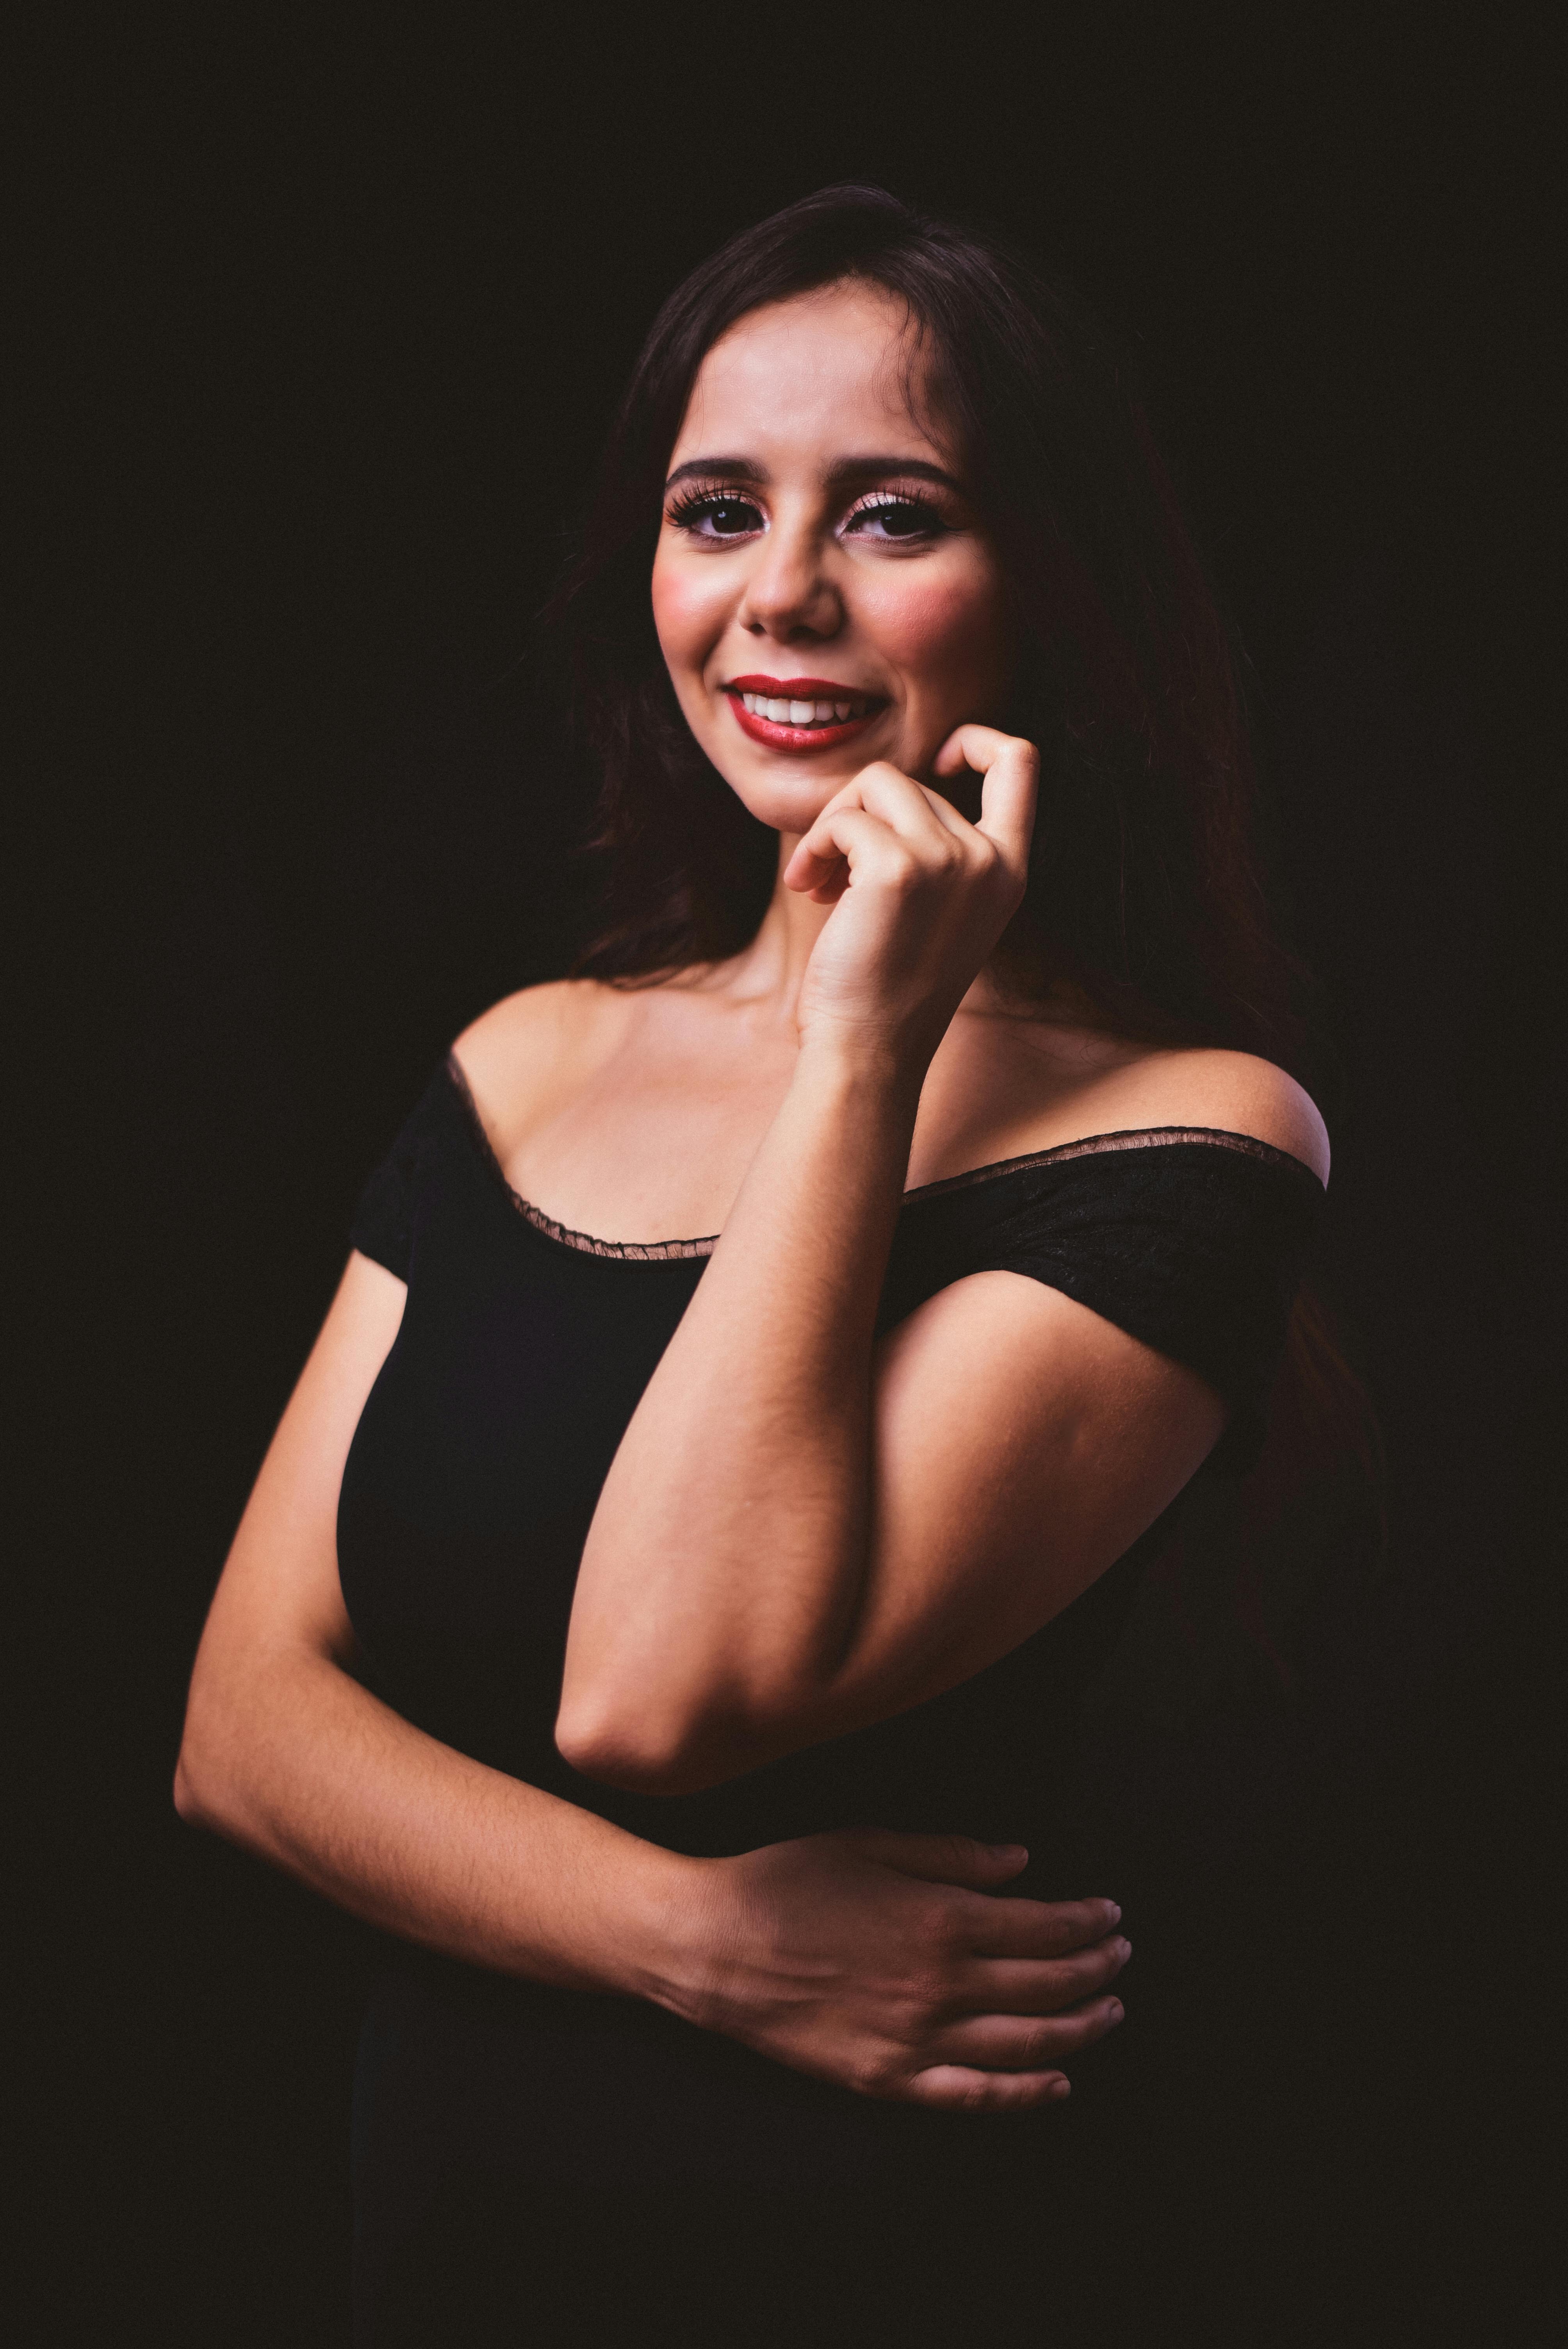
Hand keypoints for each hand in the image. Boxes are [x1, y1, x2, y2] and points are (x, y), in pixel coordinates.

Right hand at [679, 1828, 1126, 2111]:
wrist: (714, 1945)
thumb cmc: (787, 1880)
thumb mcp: (871, 1842)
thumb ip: (952, 1855)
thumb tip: (1021, 1863)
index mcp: (940, 1919)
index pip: (1042, 1927)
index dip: (1086, 1922)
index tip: (1111, 1915)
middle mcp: (940, 1985)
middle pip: (1046, 1986)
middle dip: (1095, 1970)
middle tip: (1120, 1956)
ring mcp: (916, 2040)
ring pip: (1026, 2045)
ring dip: (1079, 2029)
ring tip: (1108, 2013)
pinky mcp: (888, 2080)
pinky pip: (975, 2097)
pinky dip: (1025, 2094)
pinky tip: (1058, 2084)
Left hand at [783, 725, 1038, 1062]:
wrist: (871, 1050)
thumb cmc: (889, 987)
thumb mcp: (937, 910)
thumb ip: (936, 850)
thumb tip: (883, 790)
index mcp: (1009, 869)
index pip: (1019, 761)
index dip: (975, 739)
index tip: (936, 761)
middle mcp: (989, 859)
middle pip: (912, 780)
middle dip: (859, 816)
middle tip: (832, 873)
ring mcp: (949, 860)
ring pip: (875, 784)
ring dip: (832, 825)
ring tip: (818, 878)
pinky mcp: (898, 868)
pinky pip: (845, 819)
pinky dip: (815, 846)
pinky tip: (808, 889)